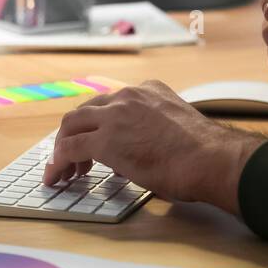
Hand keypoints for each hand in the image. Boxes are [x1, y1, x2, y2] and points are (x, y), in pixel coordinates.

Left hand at [42, 81, 266, 214]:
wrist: (211, 160)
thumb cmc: (204, 154)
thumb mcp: (174, 129)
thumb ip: (149, 135)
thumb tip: (131, 158)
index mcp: (148, 91)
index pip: (110, 103)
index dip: (99, 125)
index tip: (96, 144)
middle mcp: (128, 97)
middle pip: (85, 110)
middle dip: (75, 133)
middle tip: (74, 158)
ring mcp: (114, 116)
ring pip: (71, 124)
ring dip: (63, 146)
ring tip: (63, 170)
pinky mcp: (104, 141)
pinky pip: (69, 148)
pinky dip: (58, 162)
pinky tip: (57, 176)